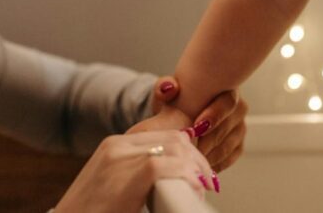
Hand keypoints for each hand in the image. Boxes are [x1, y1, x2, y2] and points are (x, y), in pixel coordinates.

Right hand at [54, 130, 213, 212]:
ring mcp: (119, 157)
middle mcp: (117, 144)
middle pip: (174, 138)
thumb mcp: (115, 188)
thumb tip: (174, 181)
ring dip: (195, 168)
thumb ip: (138, 176)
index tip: (199, 171)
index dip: (188, 152)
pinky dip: (186, 176)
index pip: (164, 134)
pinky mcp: (125, 175)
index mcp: (115, 145)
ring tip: (202, 188)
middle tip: (207, 181)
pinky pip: (164, 165)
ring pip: (174, 148)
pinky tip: (193, 189)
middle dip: (197, 159)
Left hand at [142, 75, 248, 171]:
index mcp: (225, 89)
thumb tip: (169, 89)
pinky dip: (213, 163)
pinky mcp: (237, 146)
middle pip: (228, 126)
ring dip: (209, 154)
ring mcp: (239, 128)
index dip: (215, 115)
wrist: (179, 115)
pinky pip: (228, 158)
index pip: (228, 102)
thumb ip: (165, 86)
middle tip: (189, 149)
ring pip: (228, 145)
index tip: (197, 127)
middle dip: (208, 140)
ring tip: (189, 159)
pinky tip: (198, 165)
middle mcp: (237, 108)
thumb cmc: (177, 101)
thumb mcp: (168, 92)